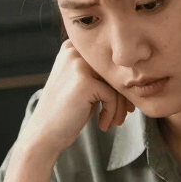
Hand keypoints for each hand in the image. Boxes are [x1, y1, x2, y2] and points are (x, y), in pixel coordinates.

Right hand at [19, 41, 132, 159]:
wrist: (45, 134)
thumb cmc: (66, 112)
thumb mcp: (83, 85)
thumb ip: (101, 74)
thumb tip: (135, 75)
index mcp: (72, 47)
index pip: (108, 61)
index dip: (119, 82)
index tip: (123, 103)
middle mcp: (73, 51)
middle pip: (113, 71)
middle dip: (123, 95)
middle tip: (125, 114)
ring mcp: (78, 65)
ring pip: (116, 83)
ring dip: (120, 106)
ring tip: (115, 122)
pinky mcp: (84, 81)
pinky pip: (112, 96)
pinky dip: (111, 113)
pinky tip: (102, 125)